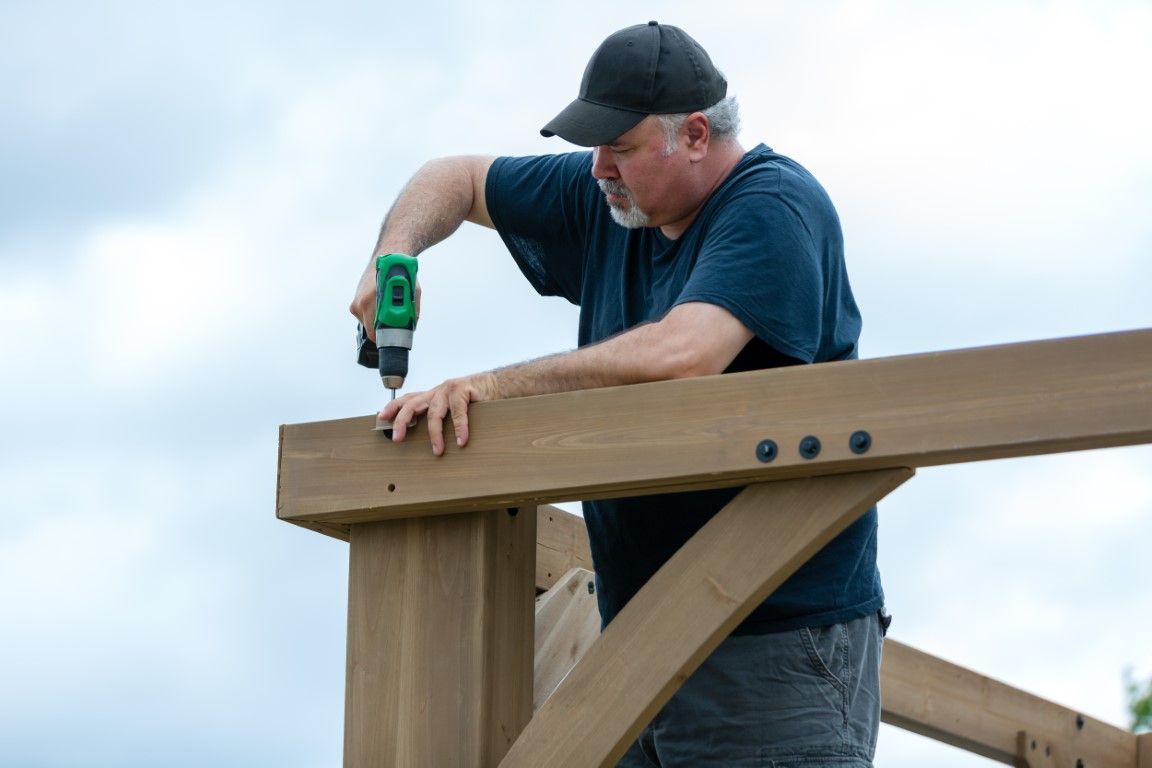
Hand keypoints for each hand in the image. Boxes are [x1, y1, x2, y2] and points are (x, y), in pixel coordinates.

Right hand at [349, 264, 422, 341]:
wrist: (389, 256)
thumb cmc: (400, 270)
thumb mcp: (413, 290)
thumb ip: (412, 309)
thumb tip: (410, 326)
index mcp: (369, 300)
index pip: (373, 332)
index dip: (386, 336)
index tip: (394, 337)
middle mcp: (359, 302)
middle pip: (372, 329)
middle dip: (385, 327)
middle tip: (397, 318)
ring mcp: (356, 302)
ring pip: (369, 323)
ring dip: (380, 319)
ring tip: (390, 305)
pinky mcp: (355, 302)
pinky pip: (366, 317)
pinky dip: (376, 314)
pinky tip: (383, 302)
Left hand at [379, 372, 498, 455]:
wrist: (497, 385)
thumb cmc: (474, 399)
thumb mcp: (453, 407)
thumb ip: (441, 416)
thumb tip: (429, 439)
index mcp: (433, 395)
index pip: (408, 399)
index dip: (393, 407)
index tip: (381, 418)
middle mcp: (437, 391)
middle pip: (412, 404)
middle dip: (402, 421)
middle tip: (397, 438)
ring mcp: (450, 389)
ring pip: (435, 413)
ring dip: (435, 434)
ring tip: (438, 451)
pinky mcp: (463, 390)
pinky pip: (459, 413)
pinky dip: (460, 428)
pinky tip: (461, 441)